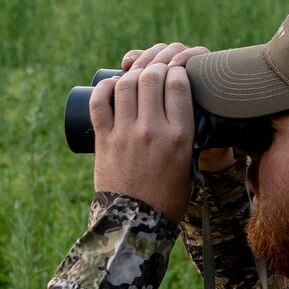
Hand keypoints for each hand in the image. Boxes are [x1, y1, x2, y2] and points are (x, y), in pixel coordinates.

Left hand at [93, 42, 206, 220]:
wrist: (136, 222)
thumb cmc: (167, 196)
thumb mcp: (188, 163)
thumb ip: (185, 135)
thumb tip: (179, 108)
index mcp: (180, 136)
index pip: (178, 83)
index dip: (178, 69)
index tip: (176, 71)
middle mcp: (153, 130)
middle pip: (152, 77)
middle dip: (156, 65)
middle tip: (156, 69)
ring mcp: (126, 133)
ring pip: (126, 84)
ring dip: (132, 73)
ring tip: (136, 75)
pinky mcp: (104, 140)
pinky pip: (99, 101)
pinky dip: (104, 87)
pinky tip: (111, 83)